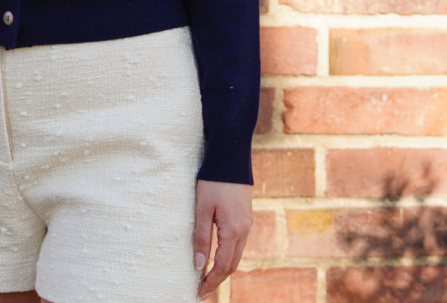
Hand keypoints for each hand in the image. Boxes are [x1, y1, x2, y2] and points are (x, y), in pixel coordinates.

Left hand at [194, 179, 252, 297]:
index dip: (211, 281)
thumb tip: (199, 265)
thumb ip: (201, 237)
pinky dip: (228, 254)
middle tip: (202, 289)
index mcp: (234, 230)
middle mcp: (245, 230)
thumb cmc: (213, 180)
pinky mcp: (246, 216)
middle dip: (218, 279)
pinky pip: (239, 242)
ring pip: (237, 254)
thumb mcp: (202, 208)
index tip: (198, 292)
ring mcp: (248, 223)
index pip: (223, 266)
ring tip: (207, 276)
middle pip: (232, 264)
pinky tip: (217, 254)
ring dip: (223, 267)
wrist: (231, 157)